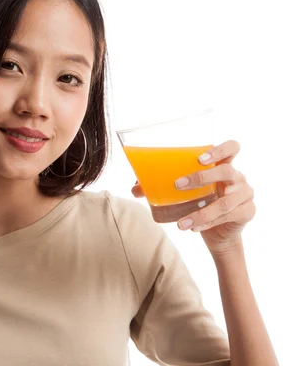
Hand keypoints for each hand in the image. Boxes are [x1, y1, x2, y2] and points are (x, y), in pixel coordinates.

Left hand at [132, 140, 255, 255]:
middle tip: (178, 185)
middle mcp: (237, 177)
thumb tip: (135, 188)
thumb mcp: (184, 194)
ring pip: (225, 202)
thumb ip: (161, 187)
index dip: (219, 150)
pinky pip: (228, 217)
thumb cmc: (200, 204)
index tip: (200, 158)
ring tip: (181, 223)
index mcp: (223, 166)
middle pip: (226, 171)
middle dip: (201, 177)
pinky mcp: (247, 212)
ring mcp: (245, 194)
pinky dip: (208, 222)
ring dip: (201, 212)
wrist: (218, 233)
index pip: (232, 147)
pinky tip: (194, 228)